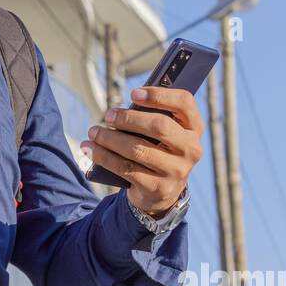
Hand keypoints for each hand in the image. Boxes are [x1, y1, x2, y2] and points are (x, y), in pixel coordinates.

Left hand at [81, 86, 203, 217]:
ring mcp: (176, 171)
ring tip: (93, 132)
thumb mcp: (165, 134)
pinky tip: (90, 148)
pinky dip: (104, 156)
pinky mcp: (157, 187)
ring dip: (110, 138)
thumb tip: (121, 109)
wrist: (162, 192)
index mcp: (194, 128)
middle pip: (159, 126)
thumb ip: (153, 117)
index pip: (184, 102)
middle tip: (108, 115)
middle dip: (128, 118)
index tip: (133, 94)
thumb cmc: (159, 150)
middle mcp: (191, 149)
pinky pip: (126, 168)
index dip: (159, 95)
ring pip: (138, 149)